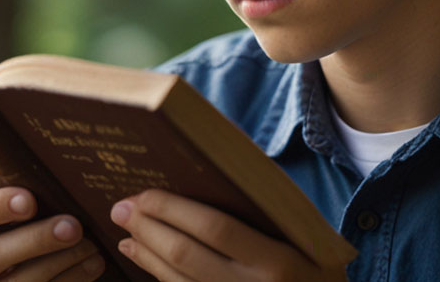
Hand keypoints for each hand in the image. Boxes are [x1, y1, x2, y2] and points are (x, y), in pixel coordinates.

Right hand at [0, 186, 105, 280]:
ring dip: (62, 261)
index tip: (30, 201)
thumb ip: (23, 202)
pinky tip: (94, 263)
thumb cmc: (20, 232)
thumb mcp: (9, 220)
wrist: (18, 272)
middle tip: (73, 227)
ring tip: (91, 244)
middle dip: (37, 239)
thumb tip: (58, 174)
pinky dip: (72, 278)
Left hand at [110, 189, 346, 281]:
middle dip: (148, 227)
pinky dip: (155, 273)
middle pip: (186, 254)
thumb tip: (212, 168)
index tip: (143, 193)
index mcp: (278, 260)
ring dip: (145, 252)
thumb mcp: (306, 237)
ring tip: (126, 228)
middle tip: (122, 206)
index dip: (173, 210)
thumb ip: (266, 211)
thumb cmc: (318, 269)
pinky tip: (140, 254)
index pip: (216, 229)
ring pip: (177, 279)